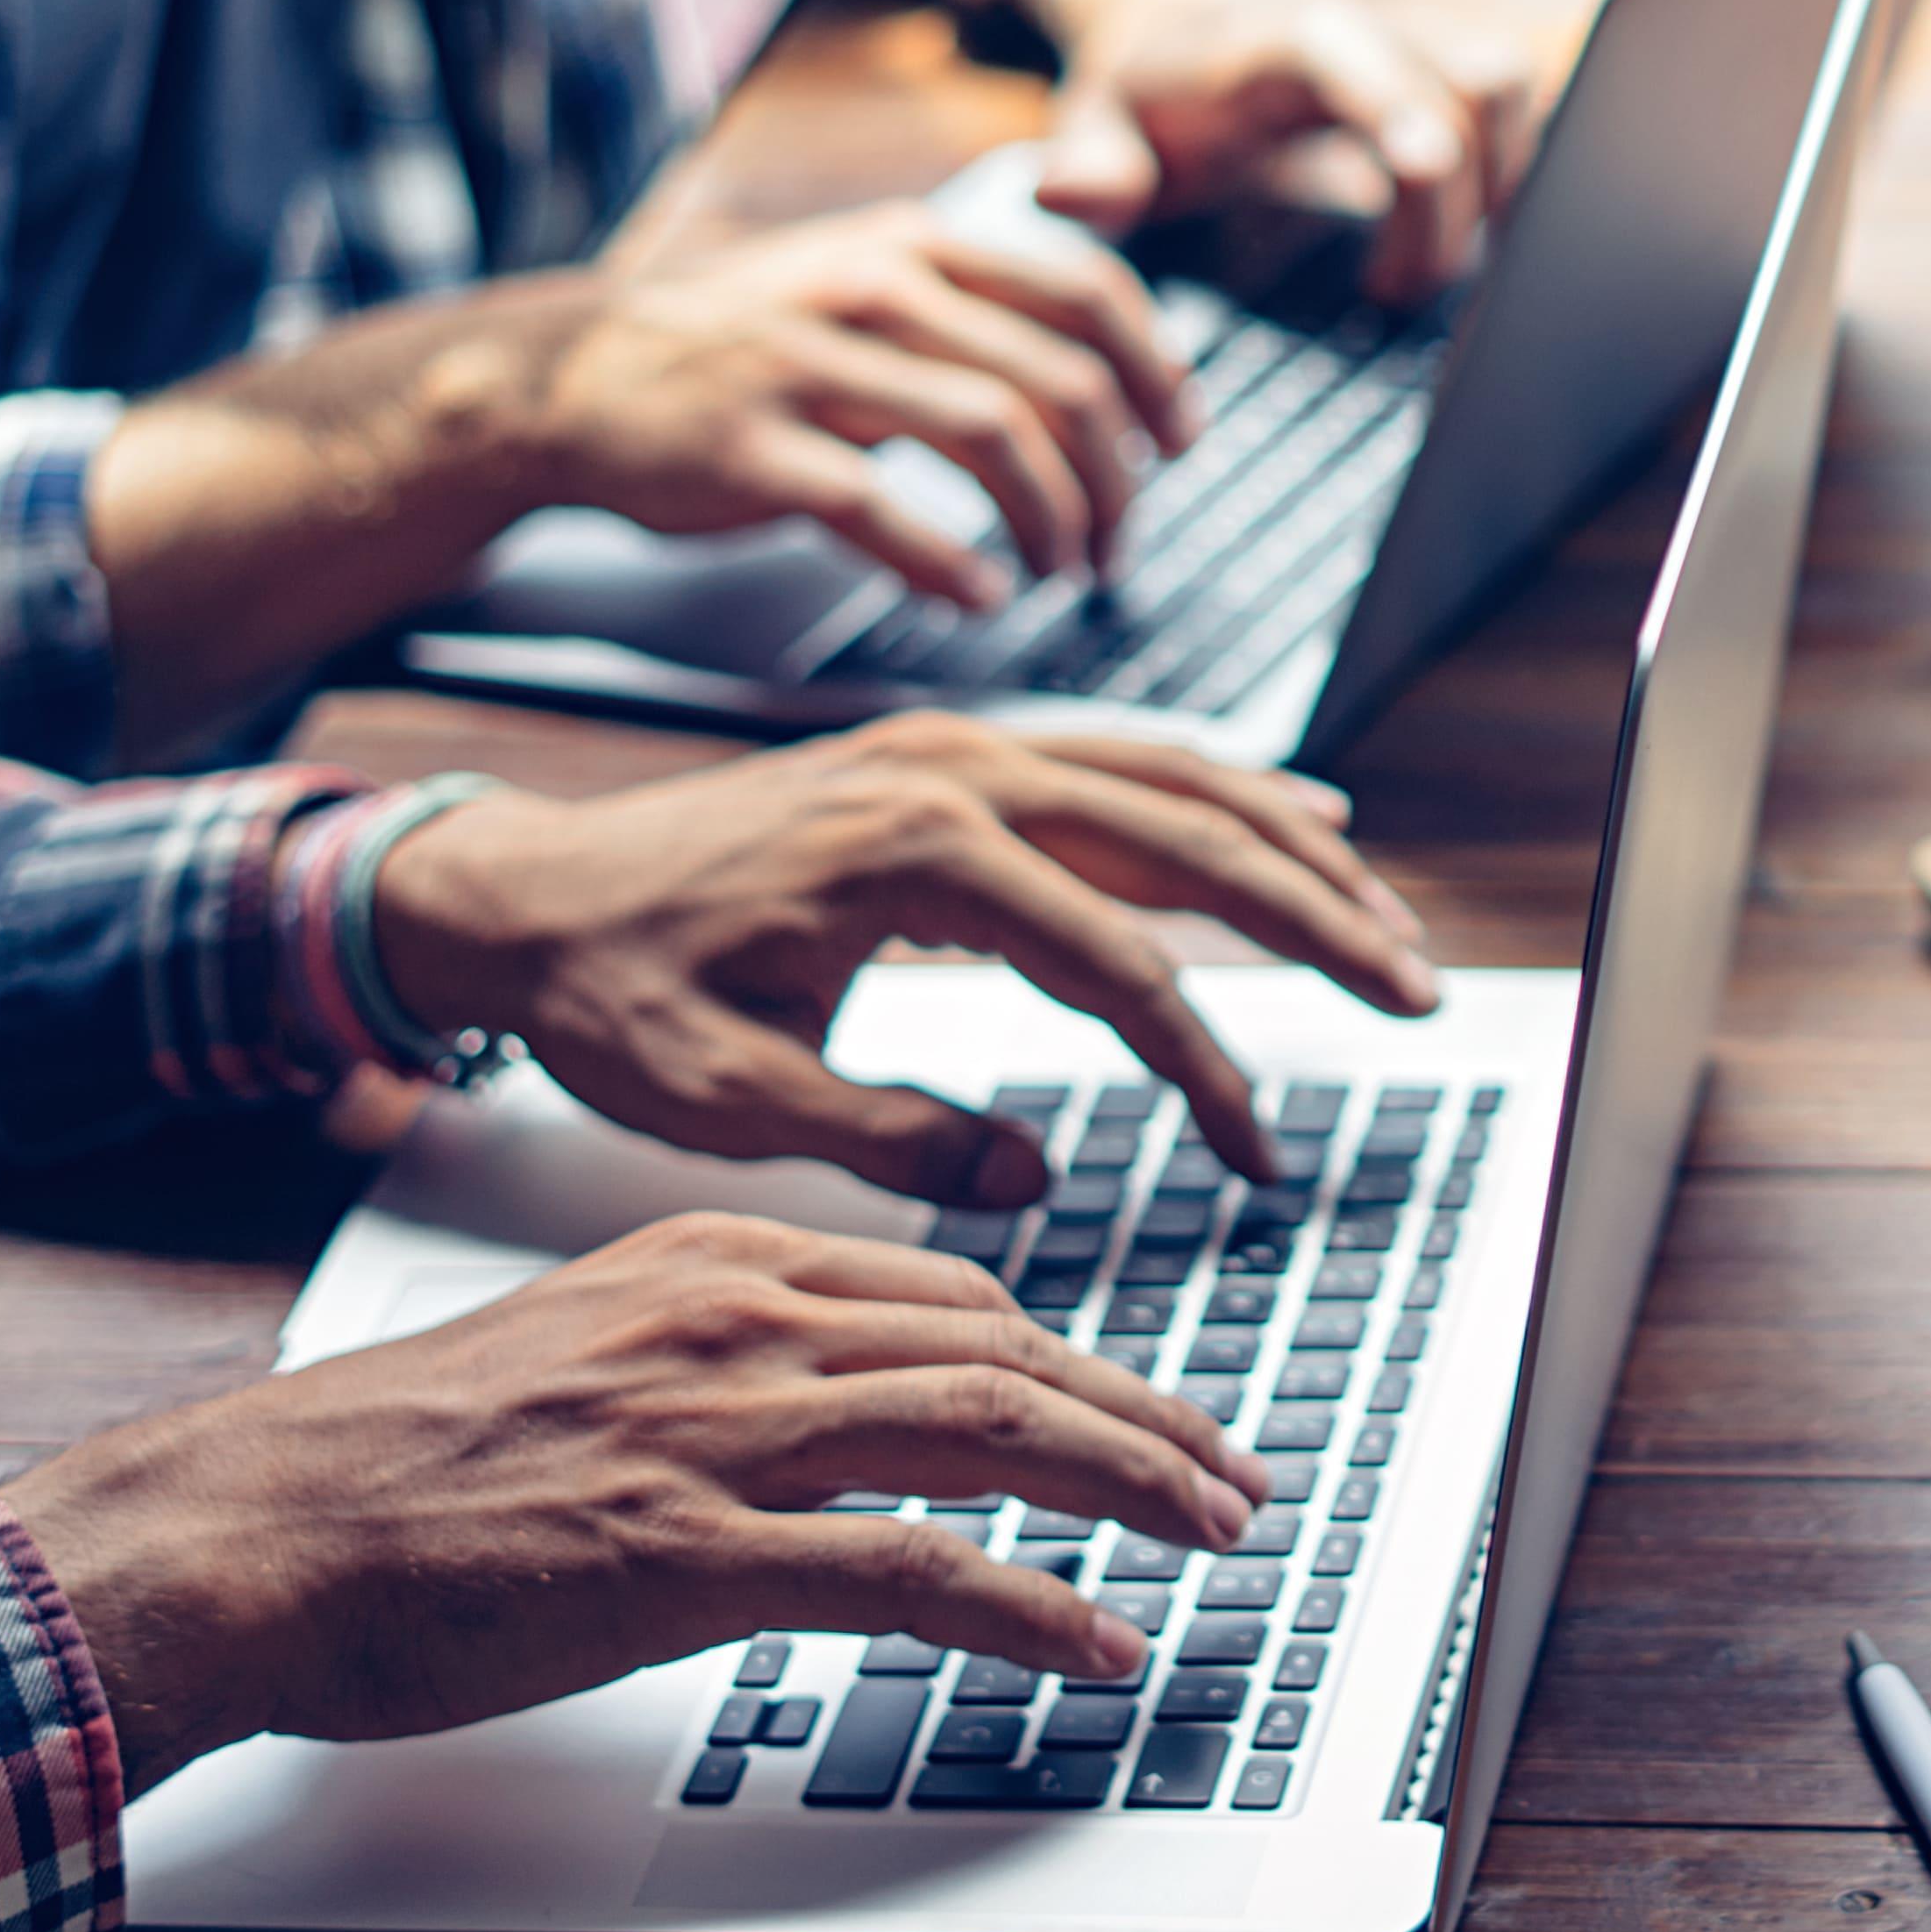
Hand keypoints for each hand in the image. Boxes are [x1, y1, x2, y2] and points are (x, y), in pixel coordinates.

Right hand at [2, 1212, 1264, 1790]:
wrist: (243, 1524)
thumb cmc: (387, 1462)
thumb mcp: (574, 1355)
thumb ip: (705, 1360)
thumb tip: (821, 1405)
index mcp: (705, 1261)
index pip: (949, 1294)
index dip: (1075, 1356)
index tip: (1148, 1410)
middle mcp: (729, 1322)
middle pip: (1002, 1347)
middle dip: (1146, 1414)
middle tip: (1232, 1475)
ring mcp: (711, 1434)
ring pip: (988, 1429)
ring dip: (1130, 1484)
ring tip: (1211, 1536)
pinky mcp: (685, 1553)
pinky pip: (912, 1570)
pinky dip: (1030, 1606)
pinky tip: (1096, 1644)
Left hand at [367, 715, 1435, 1200]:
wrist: (515, 893)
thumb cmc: (607, 994)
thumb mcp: (726, 1096)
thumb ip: (888, 1136)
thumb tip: (1029, 1180)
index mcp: (907, 853)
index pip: (1114, 964)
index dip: (1204, 1065)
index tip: (1256, 1148)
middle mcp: (948, 774)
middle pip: (1186, 837)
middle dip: (1316, 917)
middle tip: (1415, 990)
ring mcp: (953, 751)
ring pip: (1171, 784)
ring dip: (1292, 852)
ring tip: (1387, 927)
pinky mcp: (947, 759)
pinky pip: (1121, 760)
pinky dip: (1223, 794)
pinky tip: (1295, 822)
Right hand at [490, 200, 1202, 601]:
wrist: (570, 376)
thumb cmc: (739, 347)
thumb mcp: (860, 281)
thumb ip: (971, 307)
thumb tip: (1101, 364)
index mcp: (916, 243)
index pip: (1087, 290)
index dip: (1156, 373)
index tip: (1181, 443)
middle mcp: (874, 287)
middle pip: (1059, 379)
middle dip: (1116, 479)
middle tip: (1121, 546)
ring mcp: (811, 364)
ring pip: (992, 435)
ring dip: (1052, 522)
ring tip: (1060, 574)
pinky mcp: (754, 446)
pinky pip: (880, 508)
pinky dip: (948, 562)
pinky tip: (977, 597)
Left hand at [1034, 0, 1536, 302]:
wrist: (1194, 0)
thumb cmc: (1152, 83)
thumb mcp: (1092, 117)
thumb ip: (1087, 163)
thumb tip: (1073, 199)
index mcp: (1278, 37)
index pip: (1358, 57)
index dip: (1398, 109)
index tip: (1421, 171)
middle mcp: (1364, 19)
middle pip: (1460, 89)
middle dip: (1449, 208)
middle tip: (1393, 292)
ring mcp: (1418, 32)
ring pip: (1506, 88)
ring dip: (1492, 189)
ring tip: (1423, 268)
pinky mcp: (1451, 56)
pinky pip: (1515, 105)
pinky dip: (1506, 174)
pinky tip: (1460, 235)